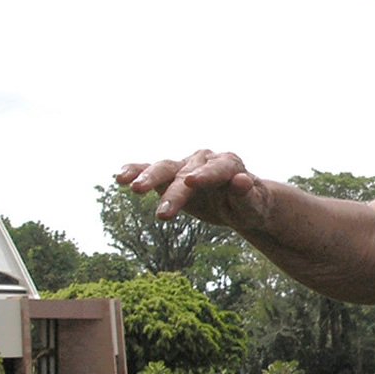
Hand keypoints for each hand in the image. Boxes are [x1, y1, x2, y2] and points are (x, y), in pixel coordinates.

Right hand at [113, 150, 266, 227]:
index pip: (216, 169)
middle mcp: (204, 160)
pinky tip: (120, 177)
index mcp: (228, 164)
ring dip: (148, 178)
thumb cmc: (251, 205)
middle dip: (173, 191)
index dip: (204, 176)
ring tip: (132, 188)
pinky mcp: (170, 175)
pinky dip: (135, 171)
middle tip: (162, 213)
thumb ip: (248, 195)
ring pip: (164, 168)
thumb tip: (242, 181)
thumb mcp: (254, 205)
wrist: (239, 202)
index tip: (191, 183)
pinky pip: (149, 170)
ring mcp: (185, 166)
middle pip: (186, 172)